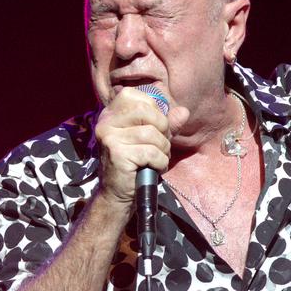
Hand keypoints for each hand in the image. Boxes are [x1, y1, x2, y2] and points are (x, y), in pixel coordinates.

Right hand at [93, 89, 188, 203]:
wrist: (117, 194)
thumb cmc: (135, 164)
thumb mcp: (152, 140)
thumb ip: (167, 124)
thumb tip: (184, 111)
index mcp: (111, 113)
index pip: (136, 95)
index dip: (154, 109)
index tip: (155, 127)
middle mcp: (106, 121)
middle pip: (146, 111)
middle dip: (162, 129)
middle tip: (161, 145)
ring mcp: (109, 137)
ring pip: (150, 133)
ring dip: (163, 149)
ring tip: (158, 159)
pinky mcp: (116, 153)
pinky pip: (150, 152)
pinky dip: (160, 162)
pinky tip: (155, 168)